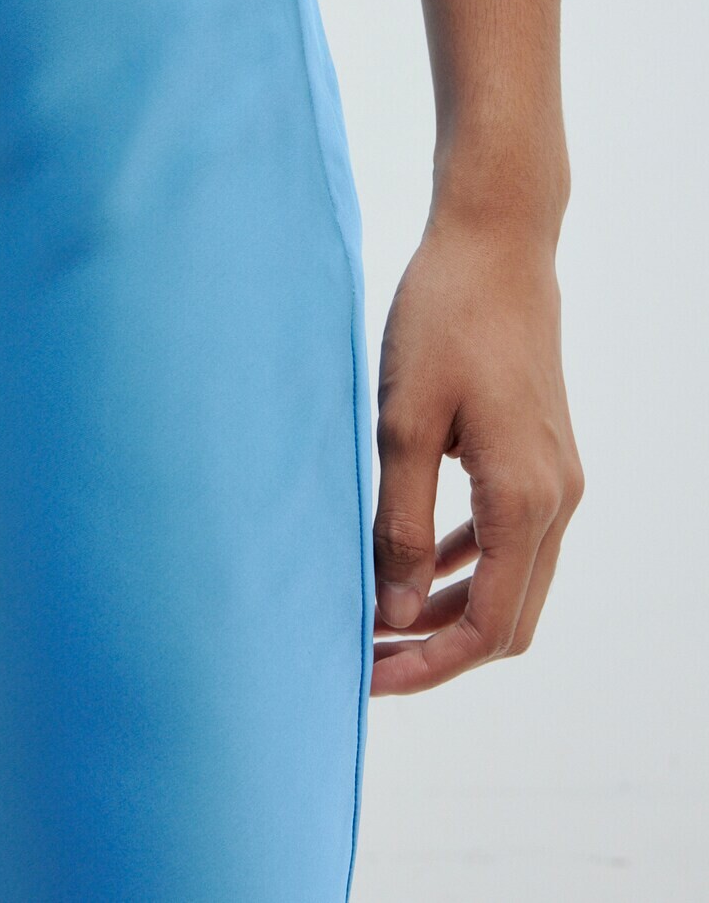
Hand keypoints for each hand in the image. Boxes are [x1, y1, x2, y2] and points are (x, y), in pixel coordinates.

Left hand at [369, 212, 583, 695]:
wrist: (496, 244)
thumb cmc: (444, 319)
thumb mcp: (402, 425)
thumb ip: (398, 524)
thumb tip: (392, 612)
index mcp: (524, 498)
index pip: (489, 626)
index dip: (428, 666)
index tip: (367, 678)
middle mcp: (555, 497)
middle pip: (507, 616)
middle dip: (437, 648)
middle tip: (365, 655)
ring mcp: (555, 475)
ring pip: (509, 578)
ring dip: (448, 607)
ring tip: (378, 615)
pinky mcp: (539, 453)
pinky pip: (507, 535)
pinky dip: (462, 561)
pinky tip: (413, 557)